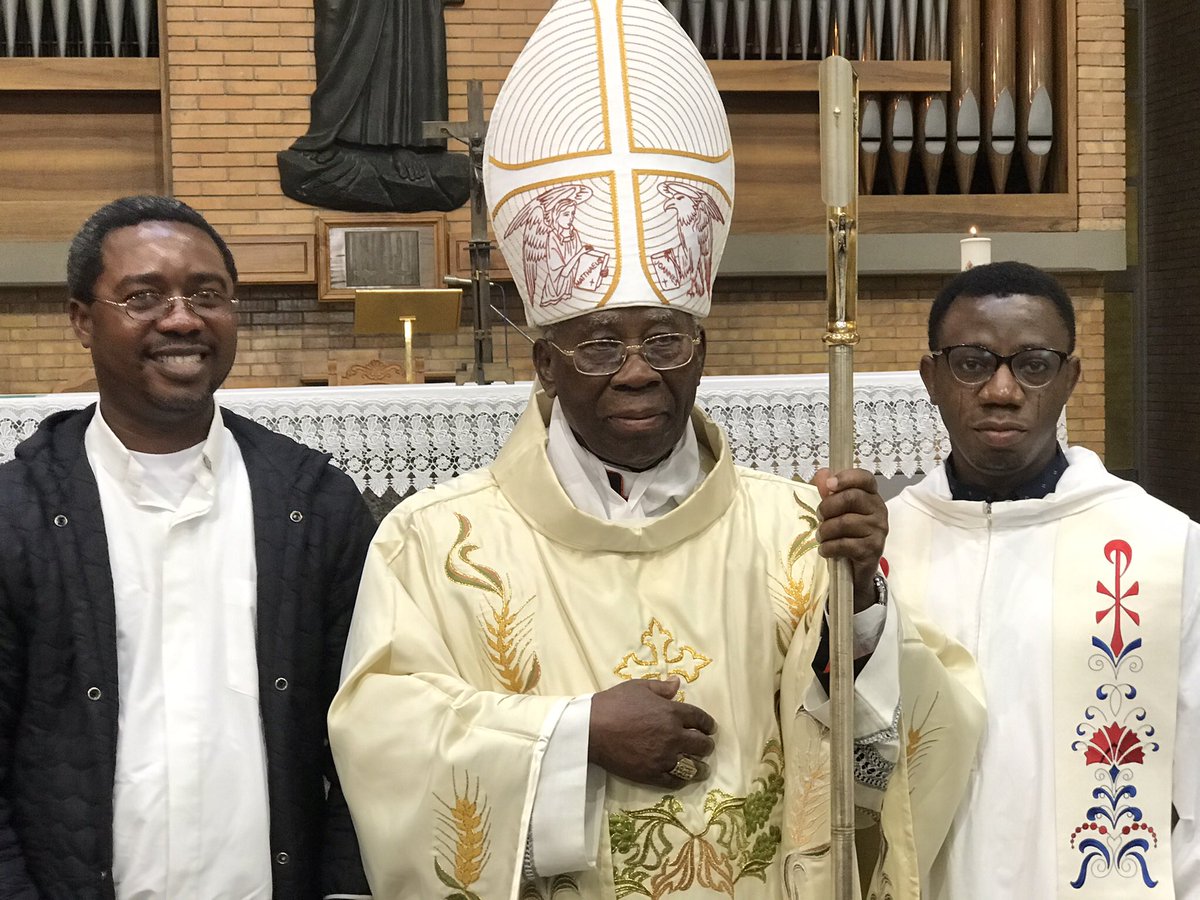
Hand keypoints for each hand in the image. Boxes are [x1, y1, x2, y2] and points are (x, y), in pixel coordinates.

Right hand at [589, 678, 716, 787]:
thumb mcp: (638, 687)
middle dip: (707, 744)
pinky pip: (675, 781)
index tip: (710, 728)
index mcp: (672, 713)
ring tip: (702, 767)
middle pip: (701, 744)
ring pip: (693, 766)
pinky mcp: (652, 774)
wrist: (591, 729)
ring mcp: (663, 757)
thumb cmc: (614, 703)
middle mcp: (673, 736)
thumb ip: (661, 687)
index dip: (708, 724)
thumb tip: (677, 684)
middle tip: (706, 745)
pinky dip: (683, 779)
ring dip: (701, 766)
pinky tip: (684, 777)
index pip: (700, 719)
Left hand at [811, 467, 887, 612]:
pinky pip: (844, 544)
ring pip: (844, 523)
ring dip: (825, 531)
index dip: (846, 477)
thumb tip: (822, 474)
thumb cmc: (846, 534)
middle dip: (827, 507)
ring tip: (822, 536)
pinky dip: (828, 547)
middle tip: (819, 517)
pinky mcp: (872, 550)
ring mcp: (878, 531)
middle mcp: (879, 511)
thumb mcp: (836, 511)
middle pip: (850, 498)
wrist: (856, 569)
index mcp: (871, 496)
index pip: (865, 478)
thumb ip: (829, 492)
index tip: (829, 485)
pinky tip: (825, 550)